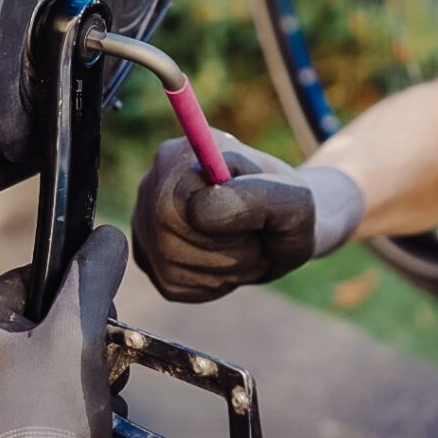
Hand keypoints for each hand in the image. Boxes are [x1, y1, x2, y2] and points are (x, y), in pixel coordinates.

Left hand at [0, 225, 126, 437]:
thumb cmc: (46, 419)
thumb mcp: (78, 335)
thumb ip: (92, 277)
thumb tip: (107, 235)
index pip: (39, 280)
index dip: (78, 303)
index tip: (98, 331)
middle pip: (38, 321)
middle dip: (77, 345)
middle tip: (95, 372)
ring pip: (34, 358)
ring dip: (70, 374)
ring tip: (86, 400)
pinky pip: (20, 392)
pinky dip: (51, 402)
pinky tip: (69, 421)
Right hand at [132, 130, 362, 301]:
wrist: (282, 229)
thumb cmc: (289, 208)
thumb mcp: (292, 201)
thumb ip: (253, 198)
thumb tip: (198, 210)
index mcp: (181, 153)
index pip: (172, 207)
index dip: (219, 227)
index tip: (253, 222)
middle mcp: (152, 181)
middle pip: (167, 240)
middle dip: (224, 254)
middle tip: (253, 242)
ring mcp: (145, 219)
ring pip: (169, 266)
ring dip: (221, 271)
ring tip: (243, 251)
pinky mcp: (148, 256)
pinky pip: (172, 284)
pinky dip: (209, 284)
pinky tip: (225, 264)